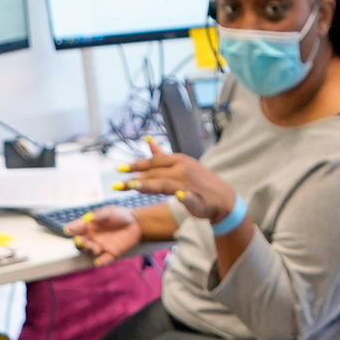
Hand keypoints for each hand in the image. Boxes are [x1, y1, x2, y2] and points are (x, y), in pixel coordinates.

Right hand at [67, 204, 141, 262]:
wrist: (136, 223)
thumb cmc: (120, 215)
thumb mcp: (108, 212)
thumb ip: (98, 216)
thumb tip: (86, 218)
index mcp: (90, 226)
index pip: (77, 229)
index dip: (71, 230)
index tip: (68, 230)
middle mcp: (93, 237)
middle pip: (81, 242)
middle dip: (80, 243)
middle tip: (81, 241)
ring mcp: (102, 245)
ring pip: (91, 251)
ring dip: (90, 250)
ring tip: (95, 247)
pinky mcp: (112, 252)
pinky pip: (104, 259)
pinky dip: (101, 262)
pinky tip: (99, 262)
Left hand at [114, 148, 237, 225]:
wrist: (223, 197)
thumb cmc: (198, 180)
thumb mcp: (180, 163)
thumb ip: (161, 155)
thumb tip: (147, 139)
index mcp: (177, 160)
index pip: (152, 162)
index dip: (135, 165)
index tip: (118, 169)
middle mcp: (182, 170)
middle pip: (155, 174)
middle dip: (135, 179)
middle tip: (117, 185)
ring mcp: (190, 185)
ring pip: (166, 184)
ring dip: (150, 185)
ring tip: (134, 187)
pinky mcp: (199, 200)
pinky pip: (191, 198)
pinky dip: (185, 198)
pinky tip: (179, 198)